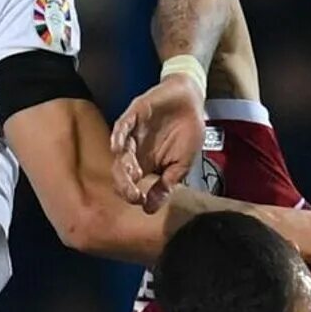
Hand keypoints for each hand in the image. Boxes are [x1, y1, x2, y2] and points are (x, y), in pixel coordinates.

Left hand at [111, 74, 204, 213]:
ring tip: (129, 175)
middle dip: (125, 185)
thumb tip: (150, 210)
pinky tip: (118, 147)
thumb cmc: (187, 132)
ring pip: (121, 151)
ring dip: (123, 164)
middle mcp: (135, 151)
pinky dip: (119, 136)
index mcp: (145, 165)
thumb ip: (166, 185)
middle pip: (121, 171)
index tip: (142, 202)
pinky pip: (122, 126)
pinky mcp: (134, 114)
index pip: (131, 184)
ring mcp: (133, 133)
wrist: (192, 101)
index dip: (133, 194)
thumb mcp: (182, 164)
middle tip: (134, 195)